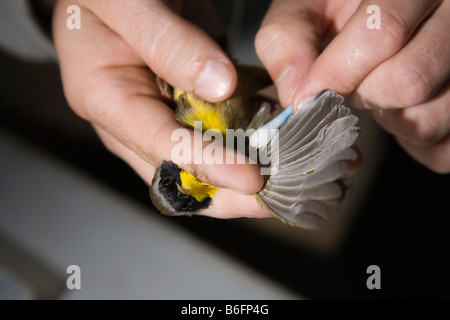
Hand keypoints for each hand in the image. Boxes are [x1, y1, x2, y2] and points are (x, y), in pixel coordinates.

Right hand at [52, 0, 268, 217]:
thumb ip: (170, 42)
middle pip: (178, 173)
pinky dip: (246, 139)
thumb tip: (221, 87)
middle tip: (273, 200)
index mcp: (105, 97)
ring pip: (200, 162)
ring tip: (282, 179)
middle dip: (227, 192)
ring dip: (240, 173)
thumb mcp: (129, 3)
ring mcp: (159, 115)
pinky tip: (275, 143)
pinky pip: (214, 132)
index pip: (160, 145)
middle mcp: (132, 118)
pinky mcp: (184, 105)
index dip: (208, 166)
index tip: (252, 179)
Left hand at [256, 0, 449, 172]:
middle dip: (363, 96)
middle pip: (407, 81)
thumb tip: (295, 96)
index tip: (308, 97)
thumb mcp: (313, 6)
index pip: (383, 31)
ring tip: (381, 94)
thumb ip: (289, 38)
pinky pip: (441, 150)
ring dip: (389, 122)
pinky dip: (412, 145)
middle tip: (352, 86)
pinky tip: (402, 114)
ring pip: (428, 120)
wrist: (389, 11)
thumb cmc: (347, 7)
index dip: (336, 74)